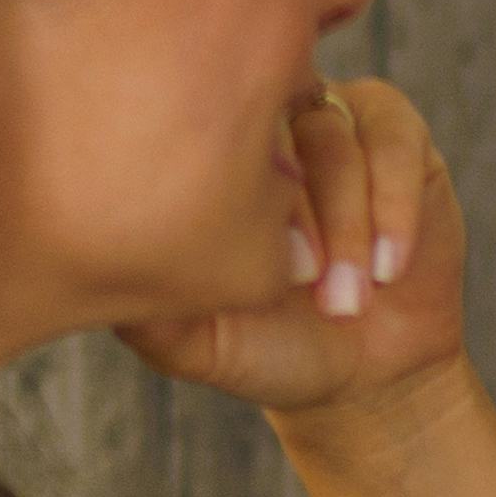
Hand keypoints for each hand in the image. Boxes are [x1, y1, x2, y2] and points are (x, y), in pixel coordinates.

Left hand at [124, 76, 468, 422]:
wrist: (363, 375)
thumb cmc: (269, 348)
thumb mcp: (197, 342)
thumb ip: (150, 311)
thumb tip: (96, 267)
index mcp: (204, 157)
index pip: (199, 135)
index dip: (231, 201)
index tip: (255, 283)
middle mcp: (264, 124)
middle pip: (266, 123)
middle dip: (292, 212)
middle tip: (307, 287)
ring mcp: (331, 121)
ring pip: (334, 136)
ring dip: (346, 224)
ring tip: (345, 300)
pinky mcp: (399, 137)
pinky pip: (397, 142)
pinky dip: (392, 209)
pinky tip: (387, 268)